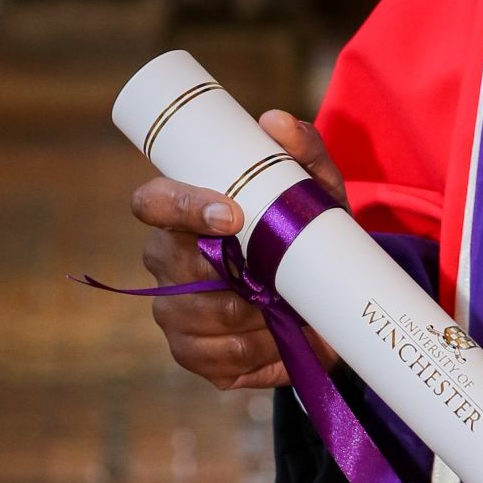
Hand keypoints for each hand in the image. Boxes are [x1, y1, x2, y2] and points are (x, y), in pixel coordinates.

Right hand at [131, 109, 347, 390]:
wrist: (330, 297)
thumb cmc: (309, 229)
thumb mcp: (316, 188)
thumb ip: (302, 149)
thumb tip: (275, 122)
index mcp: (183, 212)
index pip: (152, 200)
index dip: (182, 207)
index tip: (233, 215)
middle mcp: (166, 261)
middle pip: (176, 267)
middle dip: (232, 274)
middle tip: (279, 277)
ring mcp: (174, 312)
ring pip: (199, 318)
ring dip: (252, 316)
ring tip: (288, 307)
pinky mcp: (194, 356)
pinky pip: (218, 360)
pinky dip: (258, 352)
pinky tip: (280, 339)